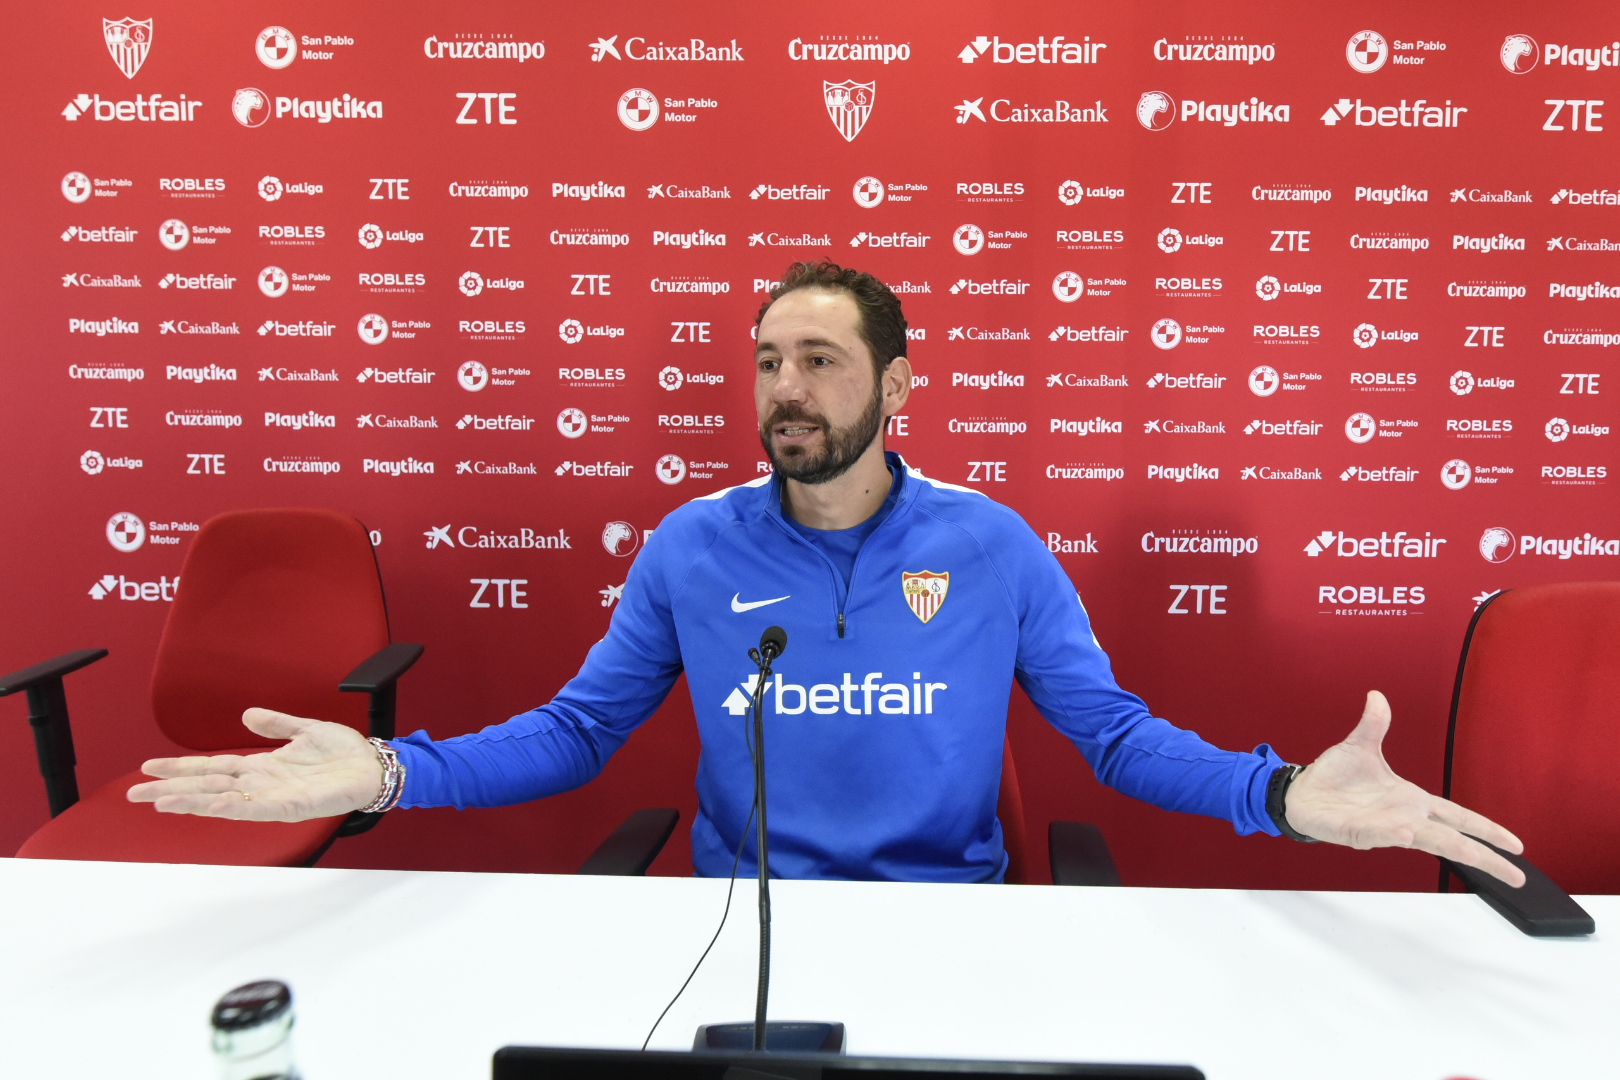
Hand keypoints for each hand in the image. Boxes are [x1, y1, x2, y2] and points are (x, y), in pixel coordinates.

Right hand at [126, 708, 383, 821]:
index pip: (212, 768)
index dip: (181, 768)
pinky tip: (210, 806)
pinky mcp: (292, 806)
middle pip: (208, 786)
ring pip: (224, 800)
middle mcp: (262, 784)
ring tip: (161, 802)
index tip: (149, 768)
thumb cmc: (344, 752)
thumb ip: (276, 724)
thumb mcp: (306, 729)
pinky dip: (232, 807)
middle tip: (134, 794)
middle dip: (171, 790)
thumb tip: (247, 714)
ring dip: (192, 802)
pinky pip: (257, 808)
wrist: (375, 765)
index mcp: (262, 766)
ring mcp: (274, 797)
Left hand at [1284, 691, 1526, 887]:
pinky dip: (1393, 834)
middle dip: (1485, 856)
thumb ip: (1375, 724)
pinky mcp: (1358, 833)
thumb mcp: (1359, 746)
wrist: (1300, 792)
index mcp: (1412, 800)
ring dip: (1448, 846)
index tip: (1516, 845)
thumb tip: (1377, 696)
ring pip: (1423, 842)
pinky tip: (1406, 833)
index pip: (1459, 816)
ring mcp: (1383, 828)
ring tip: (1474, 854)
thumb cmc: (1334, 777)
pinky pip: (1378, 835)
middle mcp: (1405, 817)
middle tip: (1517, 876)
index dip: (1487, 829)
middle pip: (1453, 839)